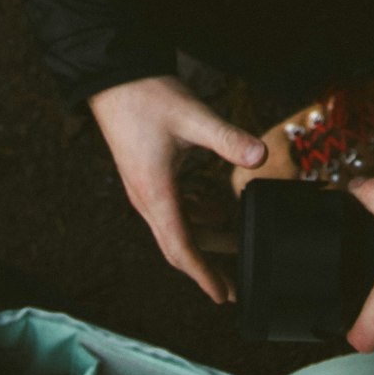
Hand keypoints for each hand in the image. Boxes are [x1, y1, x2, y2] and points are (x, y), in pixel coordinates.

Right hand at [88, 75, 265, 304]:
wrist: (113, 78)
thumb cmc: (147, 97)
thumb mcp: (193, 117)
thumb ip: (228, 138)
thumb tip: (260, 156)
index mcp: (156, 194)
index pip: (182, 247)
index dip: (203, 275)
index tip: (222, 296)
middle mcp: (146, 198)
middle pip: (178, 245)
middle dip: (206, 266)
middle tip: (233, 286)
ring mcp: (144, 187)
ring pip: (176, 226)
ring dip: (204, 238)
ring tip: (234, 244)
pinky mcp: (147, 174)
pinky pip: (172, 207)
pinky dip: (195, 215)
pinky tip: (214, 209)